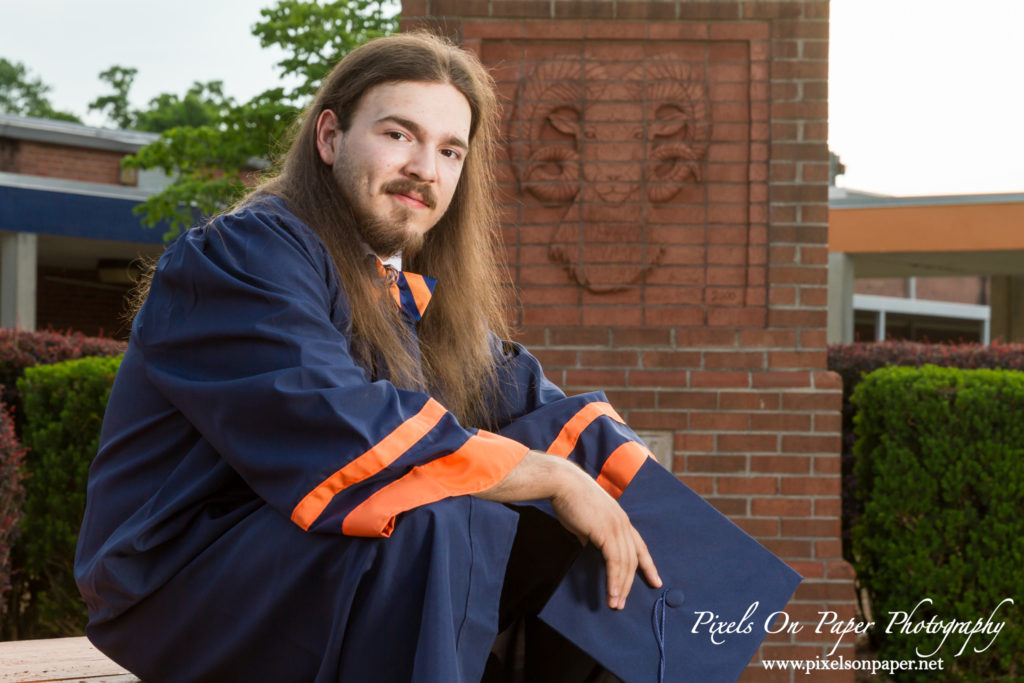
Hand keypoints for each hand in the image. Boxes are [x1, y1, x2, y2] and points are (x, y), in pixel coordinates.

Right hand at [549, 463, 661, 609]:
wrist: (563, 483)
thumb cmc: (569, 499)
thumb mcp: (585, 521)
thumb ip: (590, 535)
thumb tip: (587, 546)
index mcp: (621, 519)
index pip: (640, 546)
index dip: (648, 565)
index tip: (655, 580)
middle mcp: (623, 523)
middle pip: (634, 559)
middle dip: (631, 583)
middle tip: (623, 602)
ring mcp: (617, 527)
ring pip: (626, 563)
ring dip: (621, 586)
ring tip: (616, 604)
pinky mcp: (606, 532)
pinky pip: (615, 561)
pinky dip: (614, 579)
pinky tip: (612, 592)